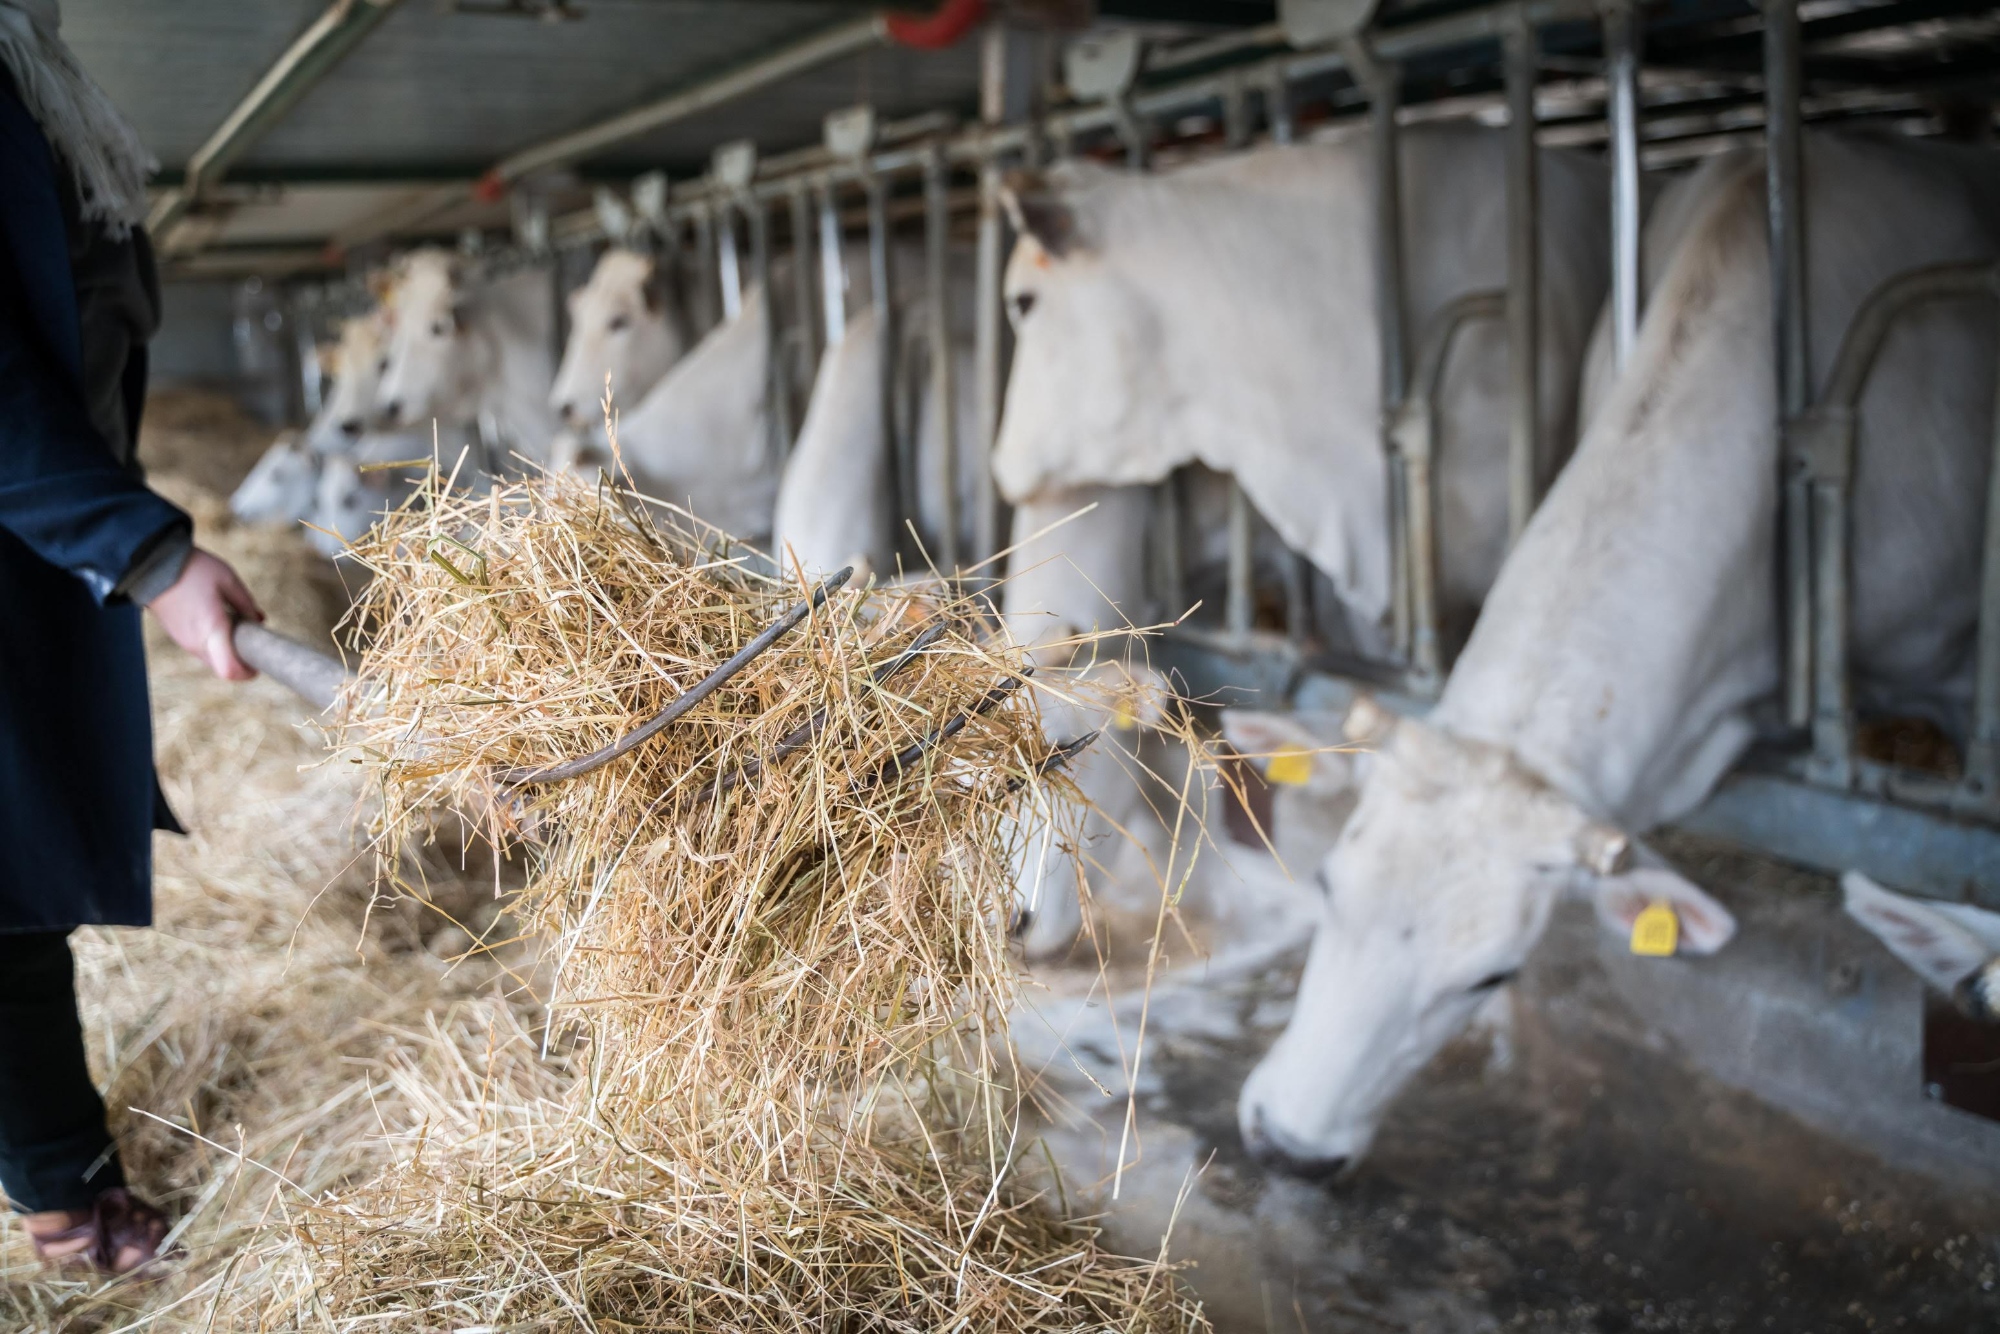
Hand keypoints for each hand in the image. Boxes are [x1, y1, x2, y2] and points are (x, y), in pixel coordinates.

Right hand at [146, 549, 263, 680]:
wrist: (151, 564)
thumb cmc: (193, 569)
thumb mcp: (227, 579)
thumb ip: (245, 603)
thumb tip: (258, 620)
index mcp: (212, 630)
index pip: (229, 670)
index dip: (247, 673)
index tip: (258, 663)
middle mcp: (196, 642)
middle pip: (223, 667)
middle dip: (240, 659)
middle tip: (252, 638)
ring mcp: (184, 641)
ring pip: (212, 658)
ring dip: (227, 650)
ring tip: (236, 625)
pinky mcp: (177, 636)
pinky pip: (201, 648)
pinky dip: (214, 643)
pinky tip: (219, 621)